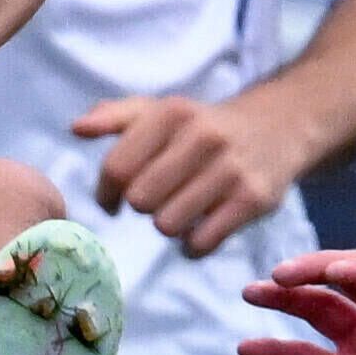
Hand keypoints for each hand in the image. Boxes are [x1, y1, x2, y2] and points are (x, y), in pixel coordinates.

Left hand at [72, 87, 313, 251]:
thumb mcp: (162, 110)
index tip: (112, 200)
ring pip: (167, 224)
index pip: (116, 168)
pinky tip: (199, 228)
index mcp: (172, 112)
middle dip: (142, 206)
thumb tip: (76, 128)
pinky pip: (201, 242)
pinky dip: (193, 244)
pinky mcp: (253, 200)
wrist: (278, 126)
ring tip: (179, 210)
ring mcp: (231, 169)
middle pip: (140, 200)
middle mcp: (203, 136)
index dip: (106, 193)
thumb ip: (115, 116)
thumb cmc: (204, 125)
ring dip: (167, 225)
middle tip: (156, 199)